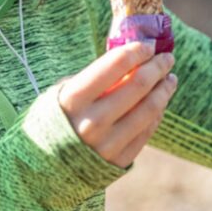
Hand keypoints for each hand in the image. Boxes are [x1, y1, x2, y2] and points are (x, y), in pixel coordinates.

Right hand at [58, 40, 177, 167]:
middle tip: (167, 58)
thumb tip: (133, 59)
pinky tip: (159, 102)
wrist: (42, 165)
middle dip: (157, 67)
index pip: (115, 64)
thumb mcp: (65, 92)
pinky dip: (157, 113)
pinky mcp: (118, 162)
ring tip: (169, 79)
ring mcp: (107, 145)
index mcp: (73, 98)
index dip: (137, 50)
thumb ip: (96, 78)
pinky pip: (146, 131)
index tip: (149, 45)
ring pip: (149, 109)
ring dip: (164, 90)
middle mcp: (92, 122)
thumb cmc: (57, 117)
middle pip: (138, 84)